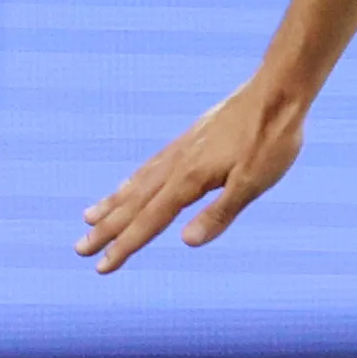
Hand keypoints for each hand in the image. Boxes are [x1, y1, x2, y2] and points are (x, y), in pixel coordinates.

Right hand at [77, 79, 309, 272]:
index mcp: (189, 179)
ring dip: (113, 204)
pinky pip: (151, 166)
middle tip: (79, 249)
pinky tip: (130, 184)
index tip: (100, 266)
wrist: (277, 91)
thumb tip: (185, 242)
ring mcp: (181, 149)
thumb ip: (219, 213)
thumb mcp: (253, 183)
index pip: (150, 221)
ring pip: (138, 183)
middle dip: (108, 229)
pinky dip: (133, 180)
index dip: (125, 245)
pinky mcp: (190, 139)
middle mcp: (177, 164)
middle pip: (135, 203)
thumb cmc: (271, 139)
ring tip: (89, 219)